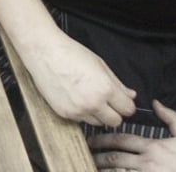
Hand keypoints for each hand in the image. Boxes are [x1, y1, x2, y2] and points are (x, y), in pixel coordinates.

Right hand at [22, 31, 136, 125]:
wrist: (44, 52)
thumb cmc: (70, 53)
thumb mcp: (100, 64)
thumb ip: (118, 83)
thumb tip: (131, 95)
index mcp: (105, 88)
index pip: (128, 109)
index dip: (126, 104)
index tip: (122, 101)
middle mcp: (93, 103)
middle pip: (116, 121)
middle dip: (114, 112)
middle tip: (106, 101)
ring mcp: (78, 110)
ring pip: (98, 123)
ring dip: (97, 114)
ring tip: (88, 97)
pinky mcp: (64, 113)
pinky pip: (81, 120)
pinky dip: (81, 112)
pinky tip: (75, 97)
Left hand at [89, 100, 175, 171]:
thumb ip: (170, 117)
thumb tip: (155, 102)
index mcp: (152, 147)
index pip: (122, 140)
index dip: (104, 139)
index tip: (91, 140)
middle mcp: (146, 163)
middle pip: (115, 158)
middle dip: (98, 155)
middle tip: (86, 153)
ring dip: (103, 170)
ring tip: (90, 167)